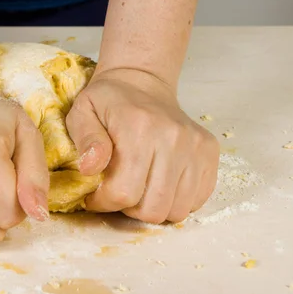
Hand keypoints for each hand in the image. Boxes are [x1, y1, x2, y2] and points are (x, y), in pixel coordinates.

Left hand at [66, 68, 218, 222]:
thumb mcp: (82, 113)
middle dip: (130, 208)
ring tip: (140, 187)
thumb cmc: (108, 102)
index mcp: (139, 128)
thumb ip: (86, 140)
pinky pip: (197, 200)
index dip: (104, 202)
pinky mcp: (210, 153)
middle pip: (153, 209)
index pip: (123, 192)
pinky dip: (176, 201)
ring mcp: (196, 146)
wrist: (142, 83)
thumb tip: (90, 168)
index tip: (96, 194)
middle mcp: (174, 137)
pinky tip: (160, 182)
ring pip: (177, 211)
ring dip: (153, 207)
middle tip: (120, 190)